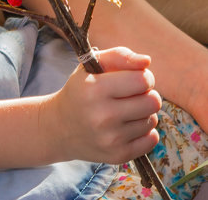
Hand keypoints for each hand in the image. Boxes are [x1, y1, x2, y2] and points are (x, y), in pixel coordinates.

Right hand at [46, 47, 161, 164]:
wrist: (60, 127)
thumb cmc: (80, 91)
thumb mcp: (90, 66)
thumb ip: (119, 56)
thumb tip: (147, 61)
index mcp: (94, 88)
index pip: (142, 80)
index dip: (143, 76)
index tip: (134, 78)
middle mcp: (102, 115)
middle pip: (152, 101)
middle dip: (147, 94)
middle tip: (132, 94)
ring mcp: (111, 138)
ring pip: (152, 120)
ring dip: (143, 113)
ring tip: (125, 110)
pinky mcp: (119, 155)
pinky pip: (151, 139)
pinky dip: (145, 131)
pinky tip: (128, 125)